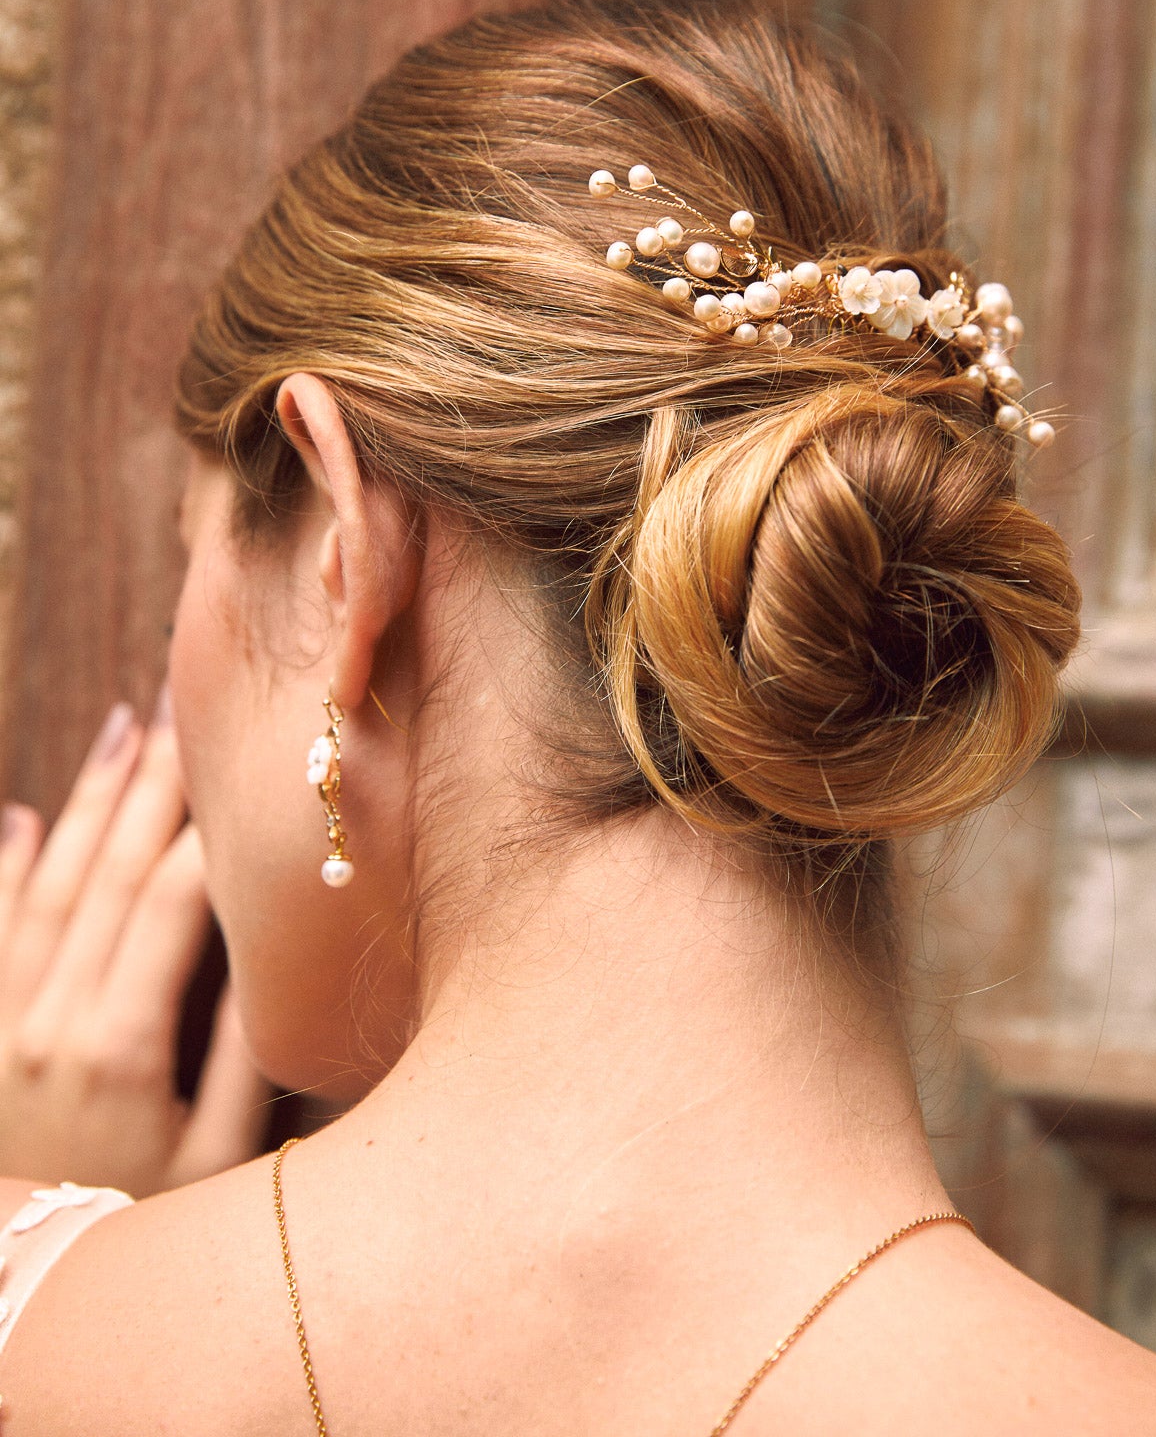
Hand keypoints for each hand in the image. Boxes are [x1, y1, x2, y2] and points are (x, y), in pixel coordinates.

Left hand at [0, 702, 269, 1195]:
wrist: (21, 1299)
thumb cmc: (132, 1233)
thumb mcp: (212, 1169)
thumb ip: (243, 1065)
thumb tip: (277, 962)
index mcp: (120, 1044)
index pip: (174, 901)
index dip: (210, 827)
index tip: (240, 764)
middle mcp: (50, 1019)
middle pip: (108, 873)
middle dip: (150, 785)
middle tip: (181, 707)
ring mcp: (1, 1024)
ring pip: (44, 886)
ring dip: (82, 803)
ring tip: (120, 730)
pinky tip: (13, 816)